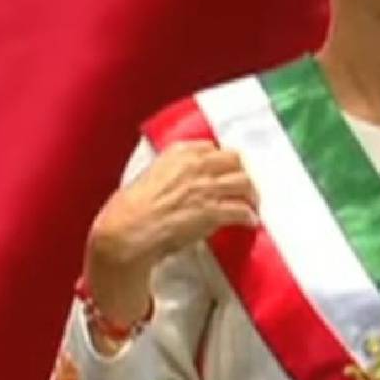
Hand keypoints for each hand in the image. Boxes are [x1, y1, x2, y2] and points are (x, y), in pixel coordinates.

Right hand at [82, 141, 259, 323]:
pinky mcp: (212, 212)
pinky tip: (250, 222)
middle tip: (245, 187)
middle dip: (243, 173)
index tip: (226, 170)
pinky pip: (241, 210)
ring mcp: (206, 188)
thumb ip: (171, 172)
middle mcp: (196, 165)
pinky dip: (249, 217)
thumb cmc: (129, 209)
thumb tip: (185, 183)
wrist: (127, 232)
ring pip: (245, 183)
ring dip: (252, 195)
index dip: (222, 161)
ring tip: (252, 205)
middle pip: (235, 160)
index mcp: (178, 153)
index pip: (212, 148)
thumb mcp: (149, 176)